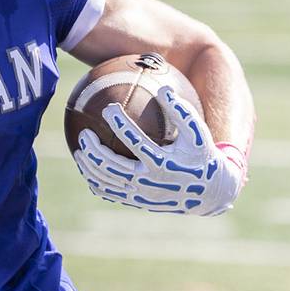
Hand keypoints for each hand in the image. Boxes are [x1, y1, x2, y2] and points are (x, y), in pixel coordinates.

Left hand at [73, 86, 246, 215]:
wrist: (210, 193)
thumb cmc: (202, 155)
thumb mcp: (199, 133)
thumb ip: (182, 111)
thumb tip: (163, 87)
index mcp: (164, 163)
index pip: (136, 142)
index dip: (120, 124)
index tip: (109, 109)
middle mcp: (151, 182)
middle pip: (114, 167)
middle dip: (95, 150)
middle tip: (85, 133)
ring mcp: (142, 195)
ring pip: (108, 182)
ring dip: (90, 166)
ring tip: (79, 149)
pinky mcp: (138, 203)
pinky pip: (111, 193)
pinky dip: (96, 182)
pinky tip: (87, 169)